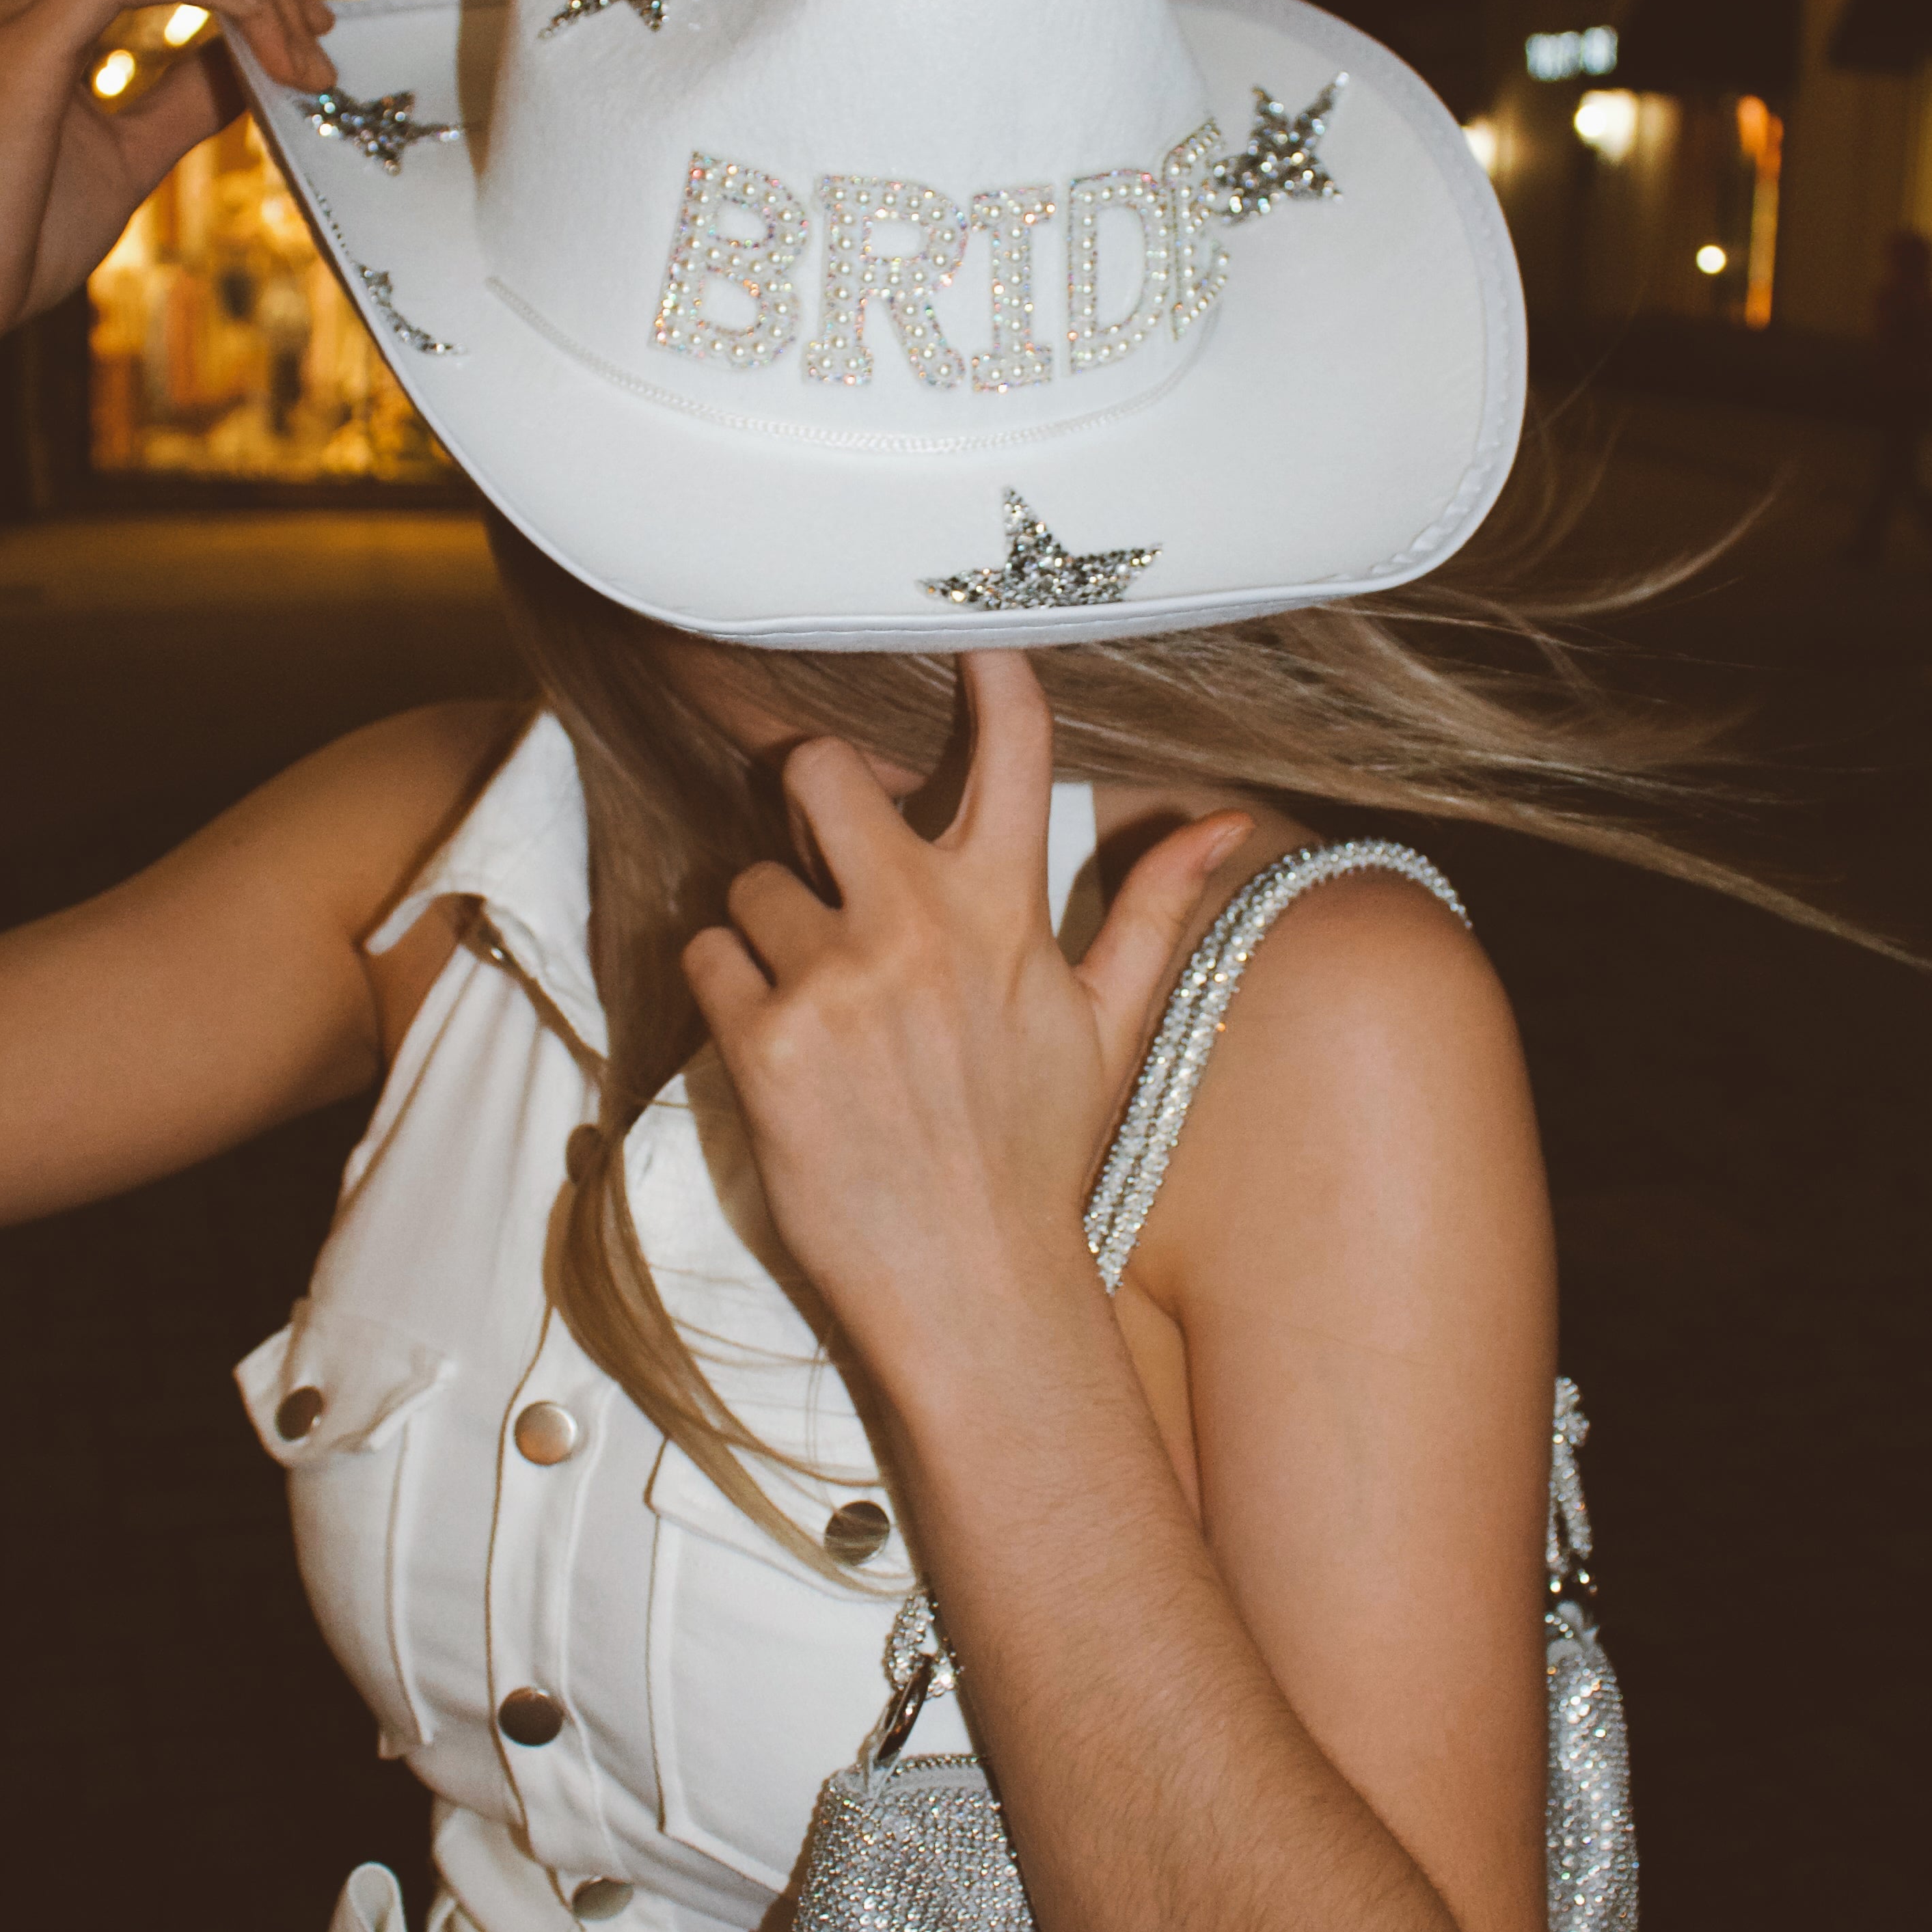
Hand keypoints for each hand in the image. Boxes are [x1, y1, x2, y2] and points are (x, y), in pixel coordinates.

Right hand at [0, 0, 336, 384]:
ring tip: (304, 57)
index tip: (313, 40)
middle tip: (323, 47)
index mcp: (40, 7)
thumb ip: (184, 101)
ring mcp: (10, 6)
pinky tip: (256, 30)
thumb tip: (251, 64)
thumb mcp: (130, 155)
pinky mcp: (14, 41)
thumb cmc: (20, 238)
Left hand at [682, 652, 1248, 1391]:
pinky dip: (724, 990)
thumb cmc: (1037, 1157)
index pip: (1013, 754)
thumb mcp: (1108, 1028)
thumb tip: (1224, 820)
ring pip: (750, 881)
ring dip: (767, 928)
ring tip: (817, 1005)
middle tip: (822, 848)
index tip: (973, 646)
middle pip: (819, 773)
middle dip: (808, 796)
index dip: (993, 680)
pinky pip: (706, 956)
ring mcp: (837, 981)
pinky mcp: (765, 1041)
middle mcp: (919, 927)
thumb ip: (1149, 909)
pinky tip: (774, 1044)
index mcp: (1006, 913)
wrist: (969, 1285)